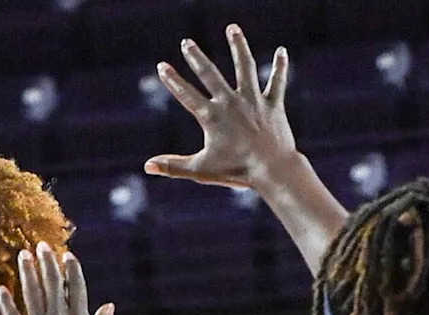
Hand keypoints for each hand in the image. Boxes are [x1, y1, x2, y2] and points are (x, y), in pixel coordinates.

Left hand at [0, 244, 114, 314]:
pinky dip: (7, 303)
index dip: (71, 268)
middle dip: (47, 262)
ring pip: (31, 294)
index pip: (75, 287)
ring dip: (27, 273)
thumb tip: (108, 306)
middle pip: (52, 284)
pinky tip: (2, 288)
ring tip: (23, 256)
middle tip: (40, 246)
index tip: (66, 255)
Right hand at [145, 24, 296, 188]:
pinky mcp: (273, 105)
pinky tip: (281, 51)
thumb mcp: (200, 170)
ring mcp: (253, 101)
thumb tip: (147, 166)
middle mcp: (231, 103)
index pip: (186, 94)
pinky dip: (280, 67)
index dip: (172, 80)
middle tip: (186, 43)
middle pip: (210, 74)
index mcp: (212, 117)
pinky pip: (277, 82)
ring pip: (245, 67)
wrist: (273, 171)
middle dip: (196, 57)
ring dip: (238, 46)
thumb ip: (173, 165)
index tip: (162, 66)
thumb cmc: (236, 171)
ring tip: (232, 28)